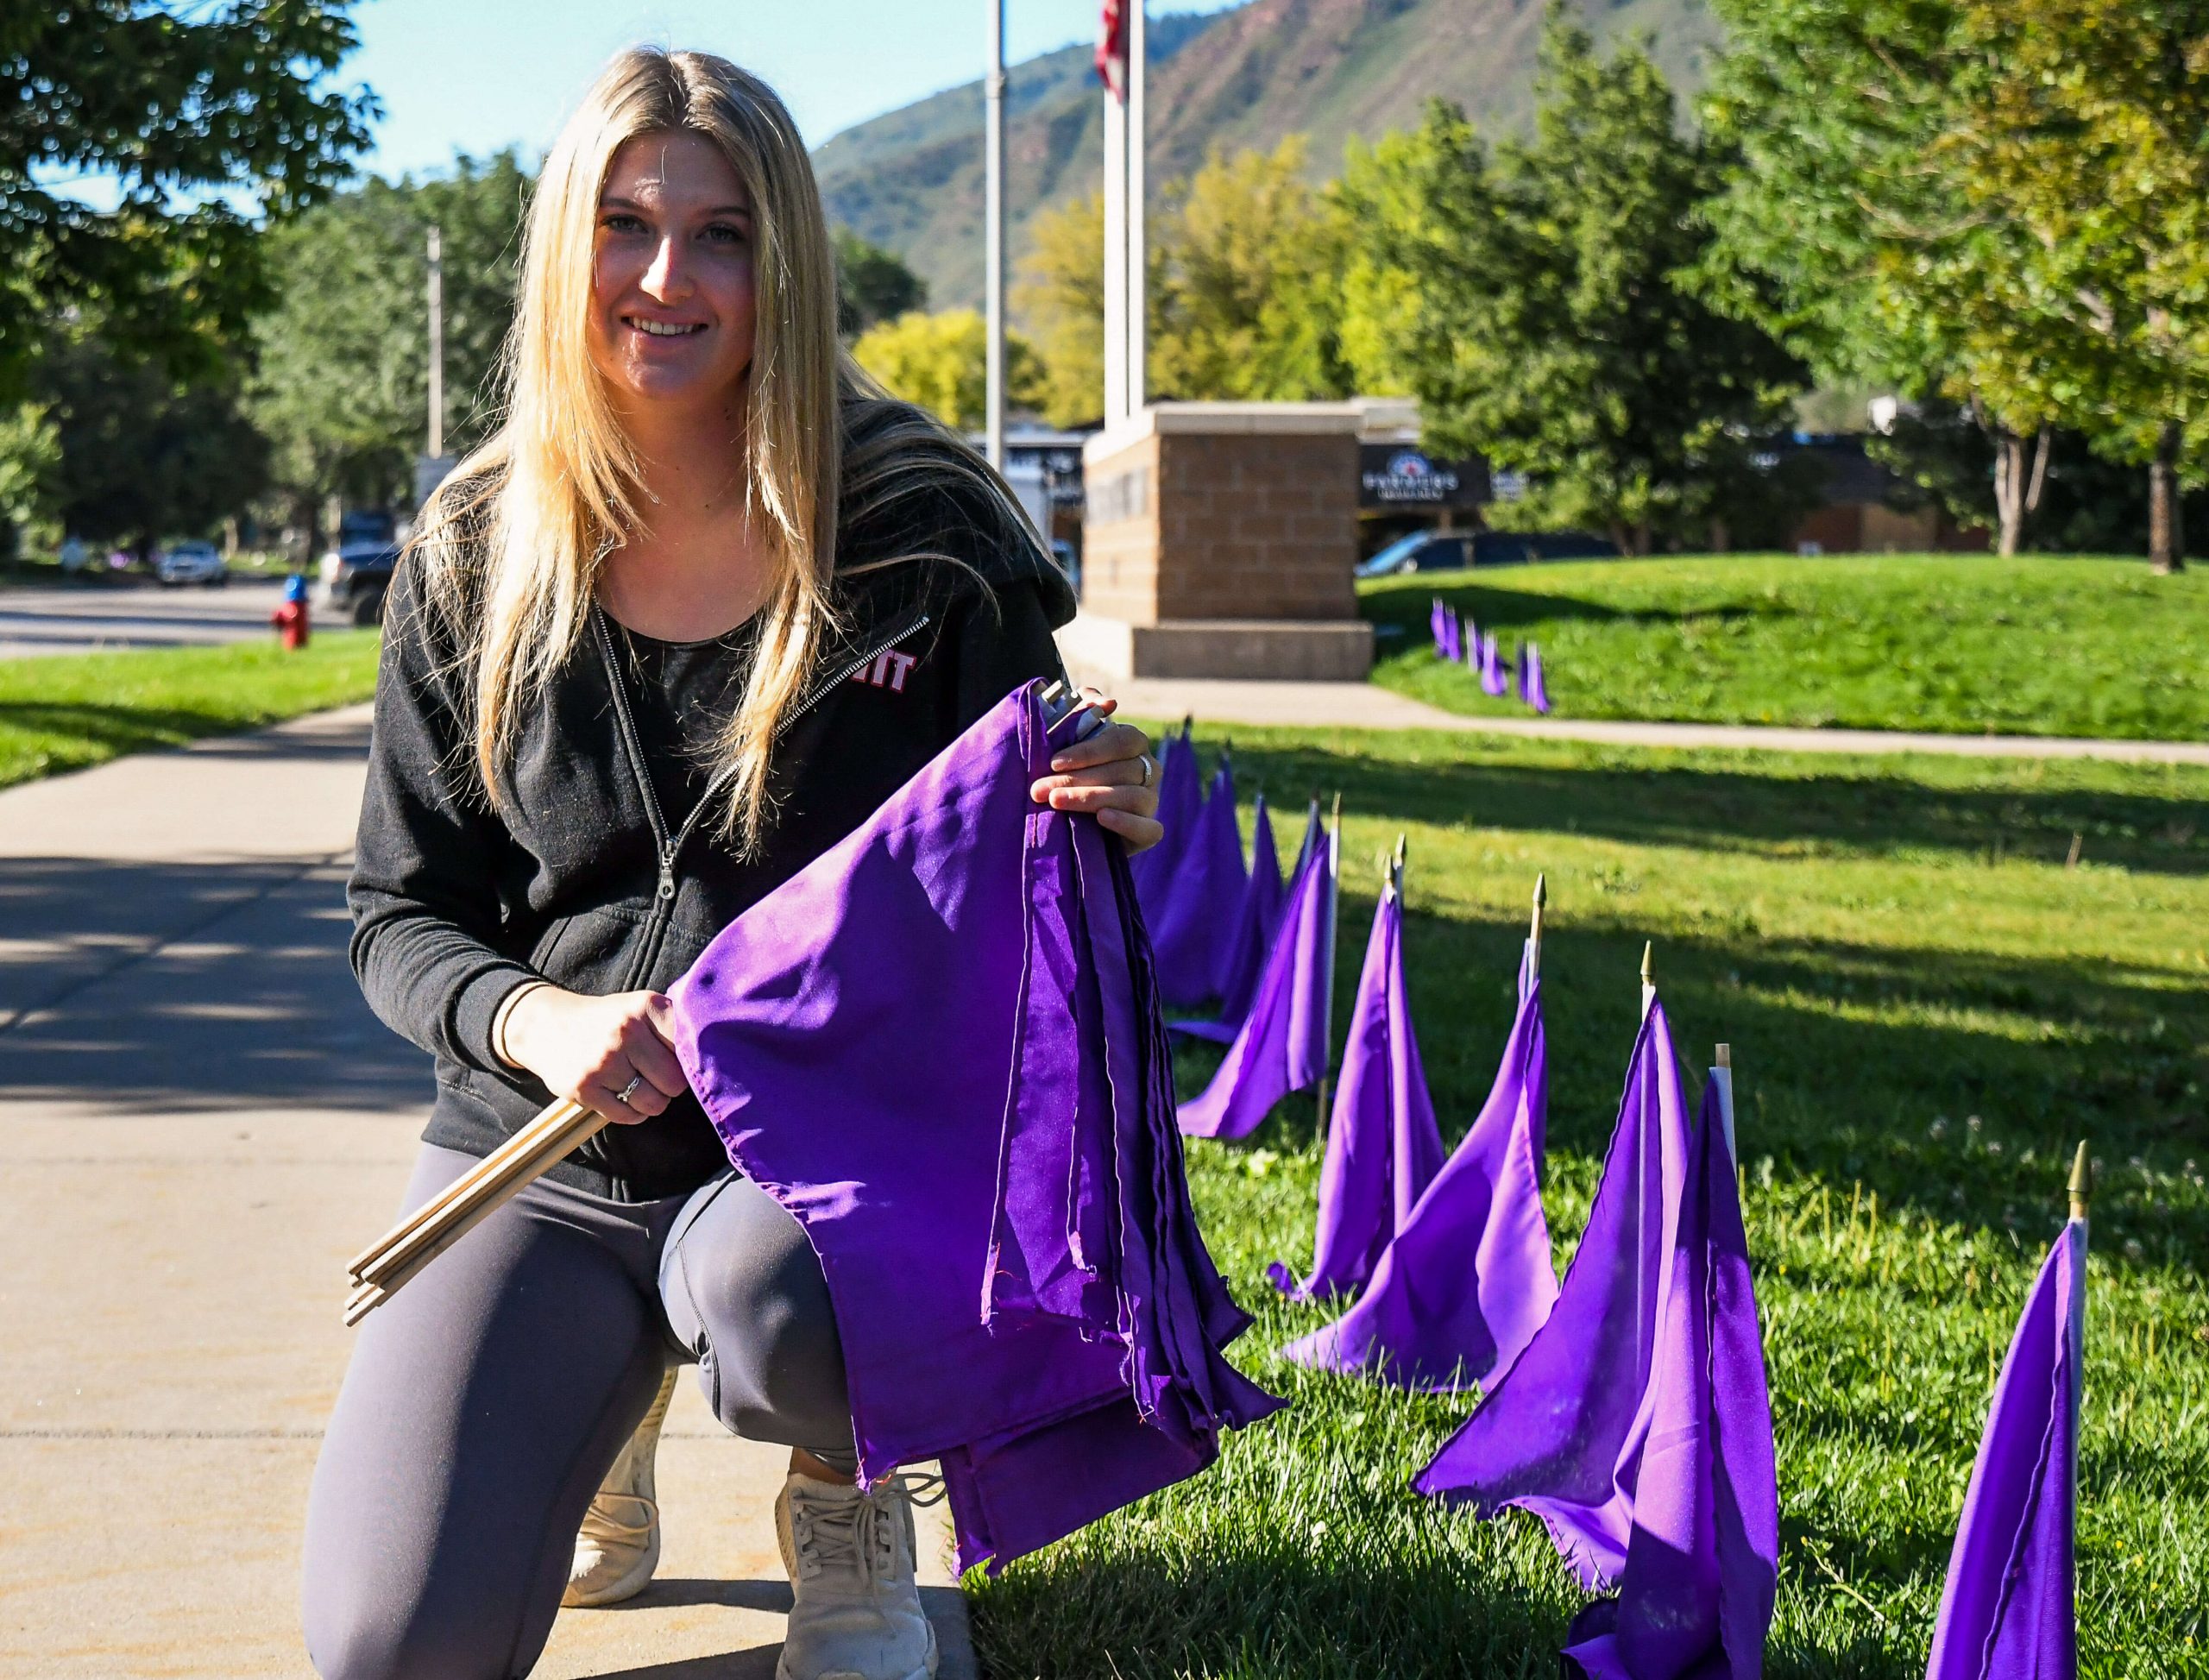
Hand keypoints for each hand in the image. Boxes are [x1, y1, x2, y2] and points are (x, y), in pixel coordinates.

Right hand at [502, 985, 687, 1124]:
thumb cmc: (606, 1021)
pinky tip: (623, 1096)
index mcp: (646, 1007)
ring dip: (652, 1101)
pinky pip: (628, 1116)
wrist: (546, 1024)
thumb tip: (714, 1060)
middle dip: (671, 1085)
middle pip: (676, 1082)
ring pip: (654, 1103)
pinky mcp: (584, 1087)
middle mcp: (626, 1031)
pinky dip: (632, 1112)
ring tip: (640, 1086)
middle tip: (657, 1076)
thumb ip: (673, 1027)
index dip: (690, 1061)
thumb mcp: (640, 1008)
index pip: (690, 1047)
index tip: (683, 1063)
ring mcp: (604, 1061)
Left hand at [1029, 688, 1163, 852]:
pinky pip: (1149, 829)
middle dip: (1076, 779)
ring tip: (1057, 802)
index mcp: (1133, 744)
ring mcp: (1152, 801)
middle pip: (1122, 770)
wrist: (1072, 823)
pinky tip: (1102, 818)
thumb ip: (1080, 714)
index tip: (1054, 762)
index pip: (1122, 741)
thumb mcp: (1067, 743)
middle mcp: (1148, 770)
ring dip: (1092, 798)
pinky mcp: (1149, 832)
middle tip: (1040, 789)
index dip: (1089, 750)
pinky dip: (1127, 823)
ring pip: (1132, 796)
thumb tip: (1104, 702)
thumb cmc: (1069, 774)